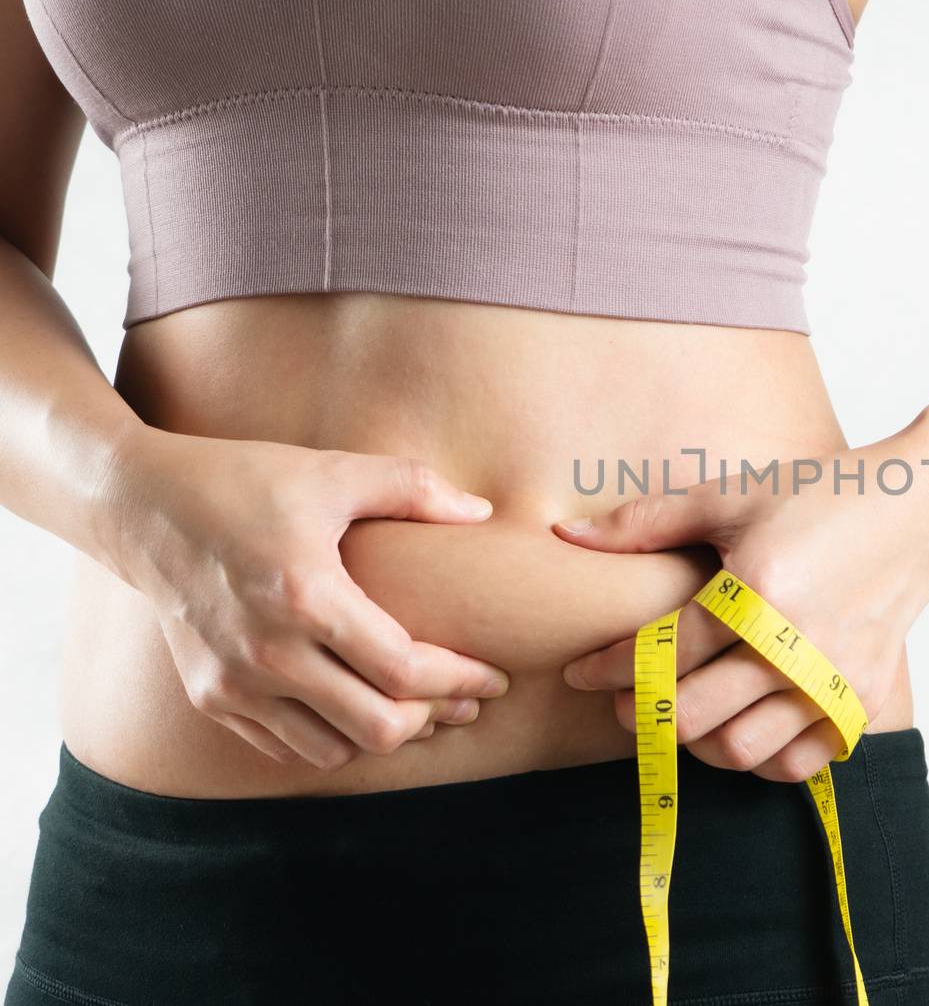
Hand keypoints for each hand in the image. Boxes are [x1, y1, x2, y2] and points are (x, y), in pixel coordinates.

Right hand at [100, 428, 511, 769]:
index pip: (402, 669)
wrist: (142, 506)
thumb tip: (483, 513)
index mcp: (304, 594)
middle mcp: (266, 650)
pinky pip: (286, 747)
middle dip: (434, 718)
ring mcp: (232, 681)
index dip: (460, 680)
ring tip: (417, 706)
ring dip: (383, 734)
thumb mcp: (333, 471)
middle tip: (465, 700)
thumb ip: (413, 489)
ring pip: (333, 750)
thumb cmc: (245, 481)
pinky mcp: (209, 696)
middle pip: (375, 727)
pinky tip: (358, 705)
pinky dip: (331, 737)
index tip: (493, 676)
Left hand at [553, 438, 928, 782]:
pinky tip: (741, 727)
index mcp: (756, 591)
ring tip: (684, 714)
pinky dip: (760, 759)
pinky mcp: (863, 698)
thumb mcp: (729, 496)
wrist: (917, 513)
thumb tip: (565, 532)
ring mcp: (833, 678)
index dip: (608, 669)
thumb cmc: (819, 497)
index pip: (662, 651)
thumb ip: (644, 522)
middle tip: (625, 701)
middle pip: (692, 714)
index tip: (582, 672)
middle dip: (643, 713)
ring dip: (697, 742)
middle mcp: (796, 644)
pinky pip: (797, 763)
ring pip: (740, 750)